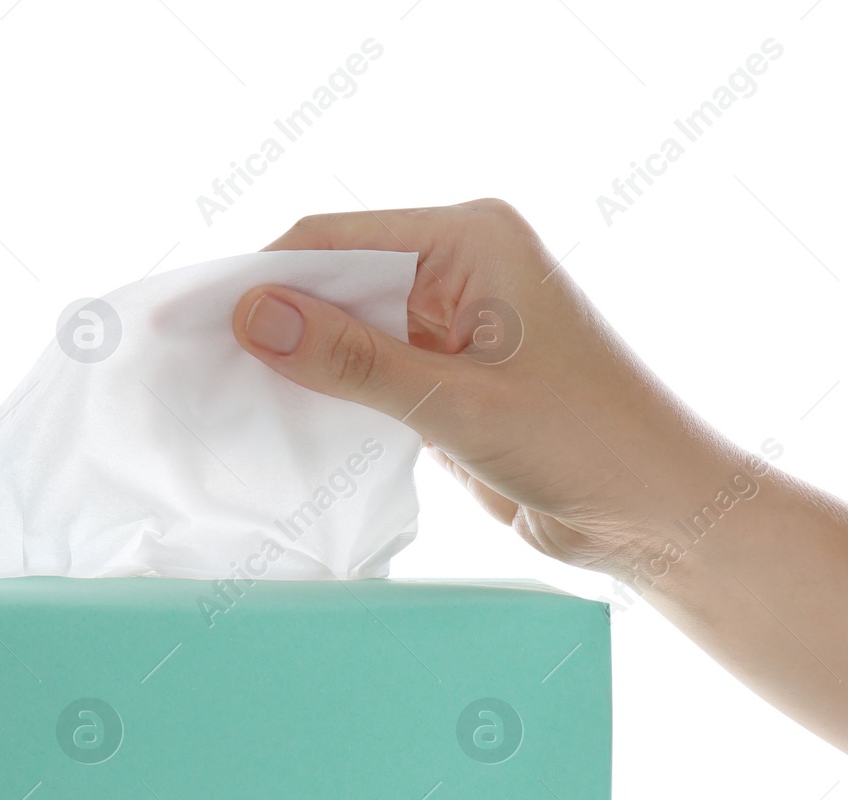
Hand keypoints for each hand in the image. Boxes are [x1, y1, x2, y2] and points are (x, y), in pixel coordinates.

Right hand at [231, 199, 741, 575]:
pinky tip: (282, 419)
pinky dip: (329, 392)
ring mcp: (456, 321)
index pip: (337, 240)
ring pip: (349, 328)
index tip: (192, 317)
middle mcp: (462, 266)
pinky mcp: (450, 373)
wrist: (655, 512)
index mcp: (473, 240)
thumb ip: (353, 360)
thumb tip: (253, 317)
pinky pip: (370, 370)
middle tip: (195, 363)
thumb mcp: (456, 404)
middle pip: (337, 279)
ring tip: (222, 392)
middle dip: (273, 321)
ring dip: (298, 361)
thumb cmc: (586, 444)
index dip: (261, 278)